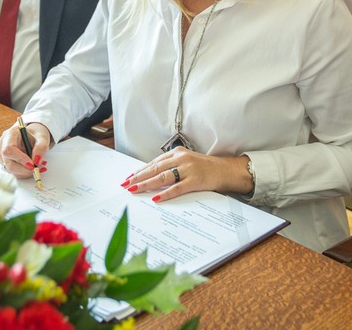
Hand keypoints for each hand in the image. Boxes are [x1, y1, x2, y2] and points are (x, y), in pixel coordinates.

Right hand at [0, 121, 50, 178]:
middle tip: (37, 169)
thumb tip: (36, 161)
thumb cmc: (35, 135)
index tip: (32, 164)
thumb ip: (41, 147)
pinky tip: (32, 167)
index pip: (9, 149)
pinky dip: (24, 173)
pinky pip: (13, 172)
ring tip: (38, 166)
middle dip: (24, 169)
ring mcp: (2, 154)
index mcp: (10, 134)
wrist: (33, 136)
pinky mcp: (5, 162)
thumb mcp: (42, 138)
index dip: (20, 159)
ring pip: (11, 170)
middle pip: (8, 163)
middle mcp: (3, 144)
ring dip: (26, 172)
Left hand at [122, 147, 252, 201]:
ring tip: (135, 189)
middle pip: (155, 169)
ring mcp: (188, 169)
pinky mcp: (196, 180)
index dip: (139, 170)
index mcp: (177, 153)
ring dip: (146, 184)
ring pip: (162, 178)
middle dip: (138, 177)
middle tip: (125, 185)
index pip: (154, 163)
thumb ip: (171, 166)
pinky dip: (165, 193)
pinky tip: (155, 198)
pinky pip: (177, 188)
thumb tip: (151, 176)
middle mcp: (181, 159)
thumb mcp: (186, 162)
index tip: (128, 177)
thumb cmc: (205, 168)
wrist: (226, 170)